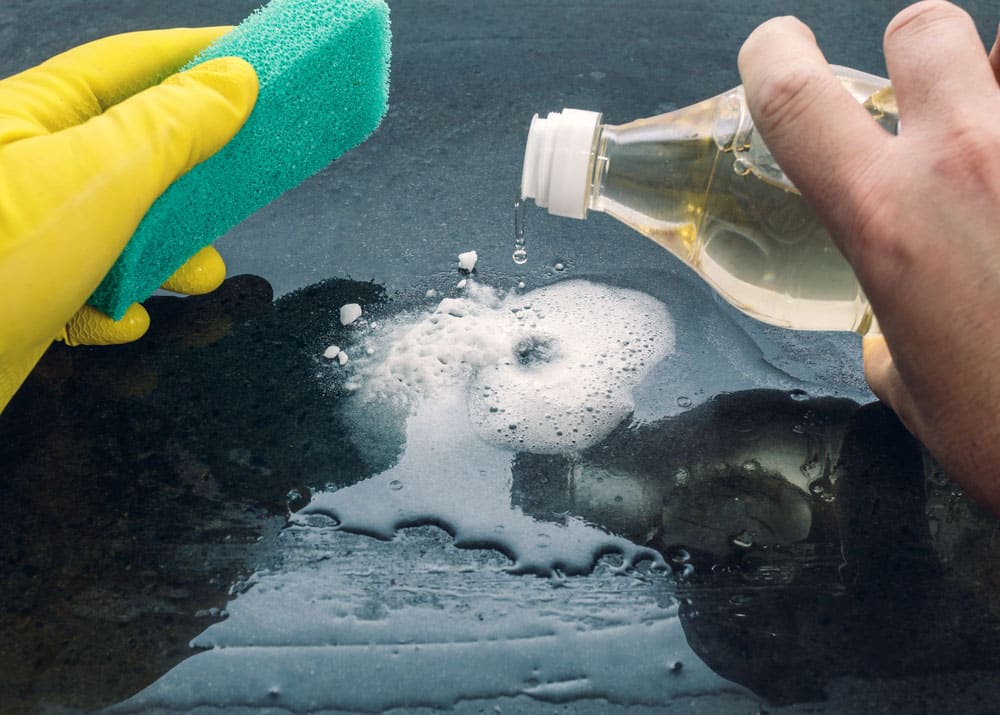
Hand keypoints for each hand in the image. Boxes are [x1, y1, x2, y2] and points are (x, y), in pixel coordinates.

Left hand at [0, 28, 257, 411]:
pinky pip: (94, 289)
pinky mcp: (28, 293)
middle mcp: (31, 167)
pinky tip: (124, 317)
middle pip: (139, 152)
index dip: (199, 59)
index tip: (258, 63)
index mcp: (35, 114)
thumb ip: (174, 127)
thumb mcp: (103, 178)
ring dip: (168, 258)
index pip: (133, 65)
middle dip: (195, 179)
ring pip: (125, 229)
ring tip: (195, 274)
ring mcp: (29, 232)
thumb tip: (234, 84)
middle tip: (241, 183)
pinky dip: (120, 305)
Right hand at [738, 1, 999, 512]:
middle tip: (930, 113)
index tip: (775, 55)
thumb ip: (894, 330)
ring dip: (997, 93)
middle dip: (916, 58)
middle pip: (923, 27)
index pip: (793, 95)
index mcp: (884, 216)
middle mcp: (966, 160)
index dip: (770, 57)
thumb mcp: (915, 391)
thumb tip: (901, 323)